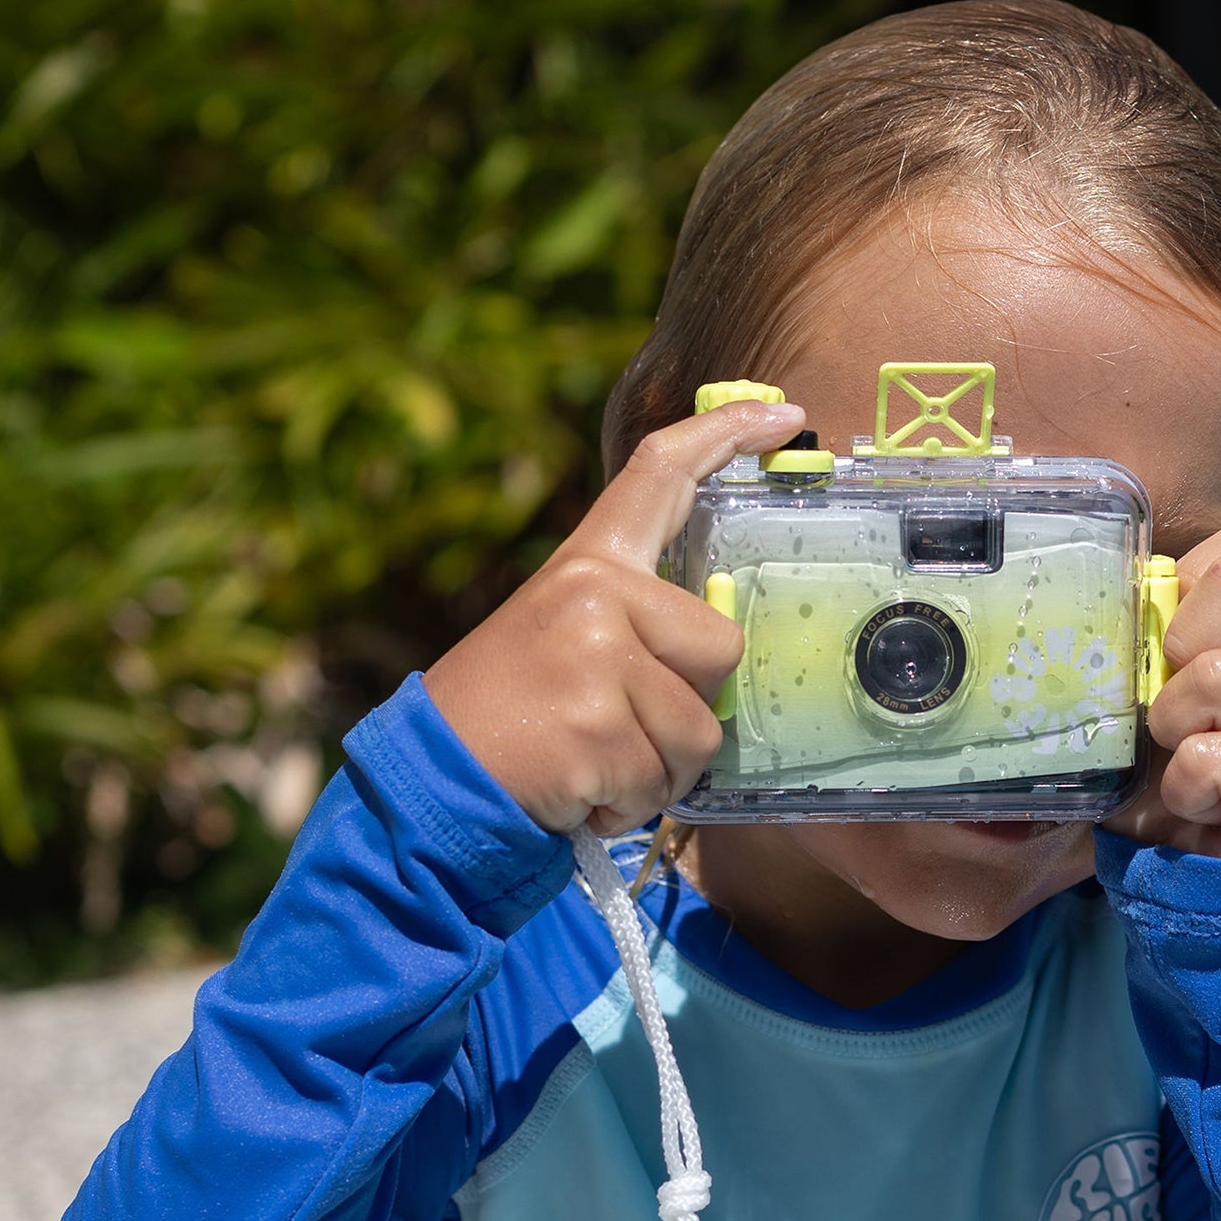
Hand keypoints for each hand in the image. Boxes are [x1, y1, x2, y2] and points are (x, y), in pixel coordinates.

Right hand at [424, 398, 807, 833]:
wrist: (433, 777)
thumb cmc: (513, 717)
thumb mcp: (564, 638)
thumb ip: (637, 625)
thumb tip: (724, 649)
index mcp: (588, 565)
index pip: (661, 473)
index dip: (727, 436)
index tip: (786, 417)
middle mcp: (593, 595)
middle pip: (721, 648)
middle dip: (690, 707)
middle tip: (619, 726)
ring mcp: (594, 660)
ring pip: (701, 732)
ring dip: (660, 769)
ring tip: (594, 762)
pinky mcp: (596, 729)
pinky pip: (665, 781)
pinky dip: (632, 803)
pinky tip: (582, 791)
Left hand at [1102, 524, 1220, 858]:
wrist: (1192, 881)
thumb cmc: (1157, 784)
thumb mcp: (1131, 702)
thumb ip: (1130, 643)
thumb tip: (1084, 589)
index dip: (1183, 590)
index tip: (1164, 656)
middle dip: (1173, 653)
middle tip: (1171, 719)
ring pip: (1216, 672)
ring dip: (1172, 730)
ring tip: (1184, 767)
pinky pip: (1214, 757)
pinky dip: (1186, 789)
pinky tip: (1205, 806)